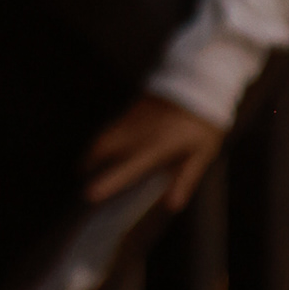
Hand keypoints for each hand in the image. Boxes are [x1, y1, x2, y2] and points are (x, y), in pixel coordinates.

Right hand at [82, 95, 223, 209]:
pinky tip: (111, 150)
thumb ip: (184, 179)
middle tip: (86, 183)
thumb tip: (171, 205)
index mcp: (156, 147)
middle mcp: (137, 134)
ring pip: (102, 139)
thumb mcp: (201, 153)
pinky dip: (104, 142)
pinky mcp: (131, 112)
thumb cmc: (202, 122)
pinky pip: (110, 130)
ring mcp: (131, 121)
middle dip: (90, 167)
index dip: (109, 182)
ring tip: (91, 167)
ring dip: (94, 154)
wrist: (197, 83)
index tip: (89, 194)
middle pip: (102, 151)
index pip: (128, 168)